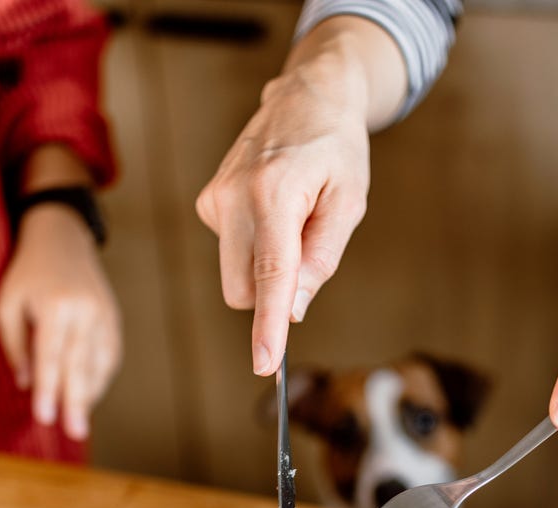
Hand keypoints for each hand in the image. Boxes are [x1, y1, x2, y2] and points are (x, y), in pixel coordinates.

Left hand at [0, 204, 121, 439]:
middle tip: (75, 433)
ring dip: (89, 395)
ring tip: (79, 422)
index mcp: (55, 305)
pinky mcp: (114, 319)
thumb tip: (27, 383)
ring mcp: (104, 316)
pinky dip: (99, 379)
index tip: (44, 418)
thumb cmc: (27, 273)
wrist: (63, 239)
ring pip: (99, 364)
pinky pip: (109, 357)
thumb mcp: (7, 304)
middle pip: (80, 366)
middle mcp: (85, 311)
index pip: (51, 357)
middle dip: (76, 403)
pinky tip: (88, 396)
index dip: (48, 390)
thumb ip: (15, 345)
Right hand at [197, 16, 408, 376]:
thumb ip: (321, 261)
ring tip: (293, 222)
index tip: (265, 364)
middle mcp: (234, 196)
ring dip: (265, 269)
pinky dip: (255, 248)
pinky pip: (232, 252)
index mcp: (275, 193)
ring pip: (234, 276)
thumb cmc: (337, 148)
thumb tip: (291, 309)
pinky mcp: (209, 201)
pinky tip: (275, 210)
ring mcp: (215, 198)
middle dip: (273, 294)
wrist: (309, 94)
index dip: (268, 326)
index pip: (270, 276)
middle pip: (243, 288)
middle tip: (308, 250)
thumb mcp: (348, 204)